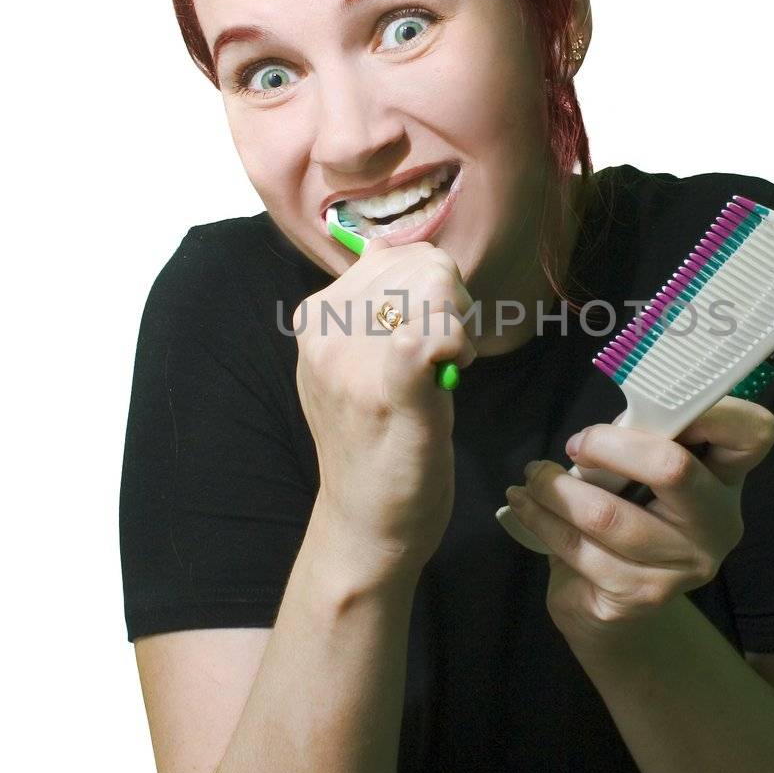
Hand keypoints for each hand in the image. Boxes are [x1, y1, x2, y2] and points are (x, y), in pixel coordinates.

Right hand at [293, 237, 477, 569]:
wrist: (365, 523)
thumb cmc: (373, 442)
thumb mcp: (351, 363)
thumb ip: (366, 308)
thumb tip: (386, 249)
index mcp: (316, 316)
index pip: (398, 256)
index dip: (434, 289)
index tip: (429, 335)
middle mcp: (325, 331)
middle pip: (425, 265)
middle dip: (451, 303)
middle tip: (441, 357)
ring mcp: (353, 362)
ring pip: (437, 288)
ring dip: (457, 327)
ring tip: (440, 373)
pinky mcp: (391, 394)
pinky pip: (436, 331)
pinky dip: (457, 344)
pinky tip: (450, 376)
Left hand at [503, 399, 773, 642]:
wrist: (617, 608)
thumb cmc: (628, 516)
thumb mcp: (641, 473)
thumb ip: (639, 442)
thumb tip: (602, 428)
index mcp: (727, 478)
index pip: (752, 433)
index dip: (714, 409)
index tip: (655, 405)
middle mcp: (719, 523)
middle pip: (673, 468)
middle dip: (608, 447)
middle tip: (574, 444)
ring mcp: (684, 566)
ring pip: (608, 515)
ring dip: (555, 490)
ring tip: (532, 478)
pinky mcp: (641, 596)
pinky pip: (580, 549)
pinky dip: (541, 520)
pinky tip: (525, 506)